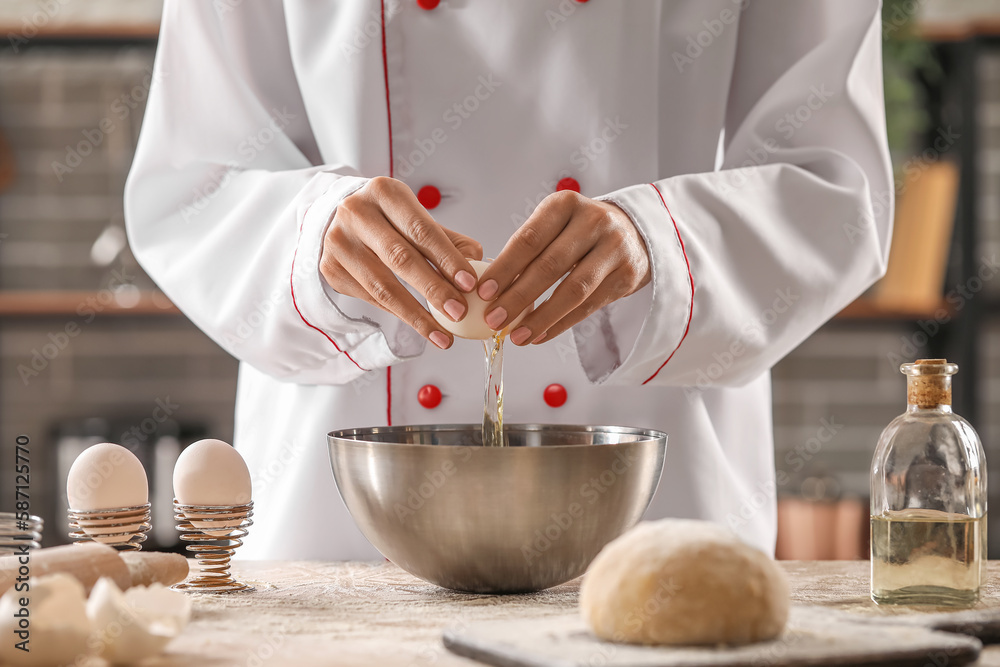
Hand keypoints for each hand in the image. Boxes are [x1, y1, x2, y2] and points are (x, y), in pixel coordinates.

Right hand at [320, 176, 482, 349]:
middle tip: (459, 312)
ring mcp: (338, 241)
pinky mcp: (330, 268)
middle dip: (434, 289)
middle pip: (400, 258)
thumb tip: (478, 269)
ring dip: (416, 315)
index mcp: (384, 192)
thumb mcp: (419, 219)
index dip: (447, 258)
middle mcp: (356, 213)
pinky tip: (421, 326)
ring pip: (382, 286)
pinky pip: (371, 298)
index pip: (421, 229)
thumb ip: (449, 242)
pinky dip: (399, 314)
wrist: (341, 219)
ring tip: (443, 336)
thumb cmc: (392, 221)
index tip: (470, 284)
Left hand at [477, 191, 650, 344]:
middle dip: (518, 297)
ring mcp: (614, 249)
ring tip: (517, 336)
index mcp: (565, 204)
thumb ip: (527, 251)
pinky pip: (589, 306)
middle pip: (550, 266)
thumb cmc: (579, 230)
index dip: (505, 268)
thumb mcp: (554, 225)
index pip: (529, 239)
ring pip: (573, 290)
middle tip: (494, 320)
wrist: (635, 231)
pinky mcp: (627, 275)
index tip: (484, 292)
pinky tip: (540, 334)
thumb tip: (492, 289)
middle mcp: (593, 222)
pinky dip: (561, 323)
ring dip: (541, 317)